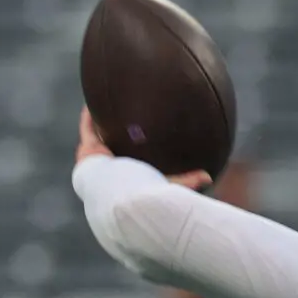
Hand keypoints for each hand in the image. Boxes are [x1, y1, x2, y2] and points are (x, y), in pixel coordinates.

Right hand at [76, 106, 211, 189]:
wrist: (117, 195)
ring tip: (106, 109)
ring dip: (103, 126)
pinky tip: (93, 102)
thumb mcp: (169, 186)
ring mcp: (97, 160)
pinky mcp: (87, 150)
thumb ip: (188, 180)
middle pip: (114, 152)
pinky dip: (90, 116)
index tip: (141, 149)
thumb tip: (210, 177)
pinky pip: (88, 128)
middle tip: (124, 125)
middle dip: (117, 140)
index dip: (134, 160)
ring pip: (99, 139)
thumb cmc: (143, 193)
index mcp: (128, 179)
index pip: (131, 168)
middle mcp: (111, 171)